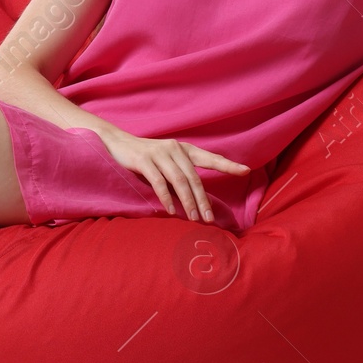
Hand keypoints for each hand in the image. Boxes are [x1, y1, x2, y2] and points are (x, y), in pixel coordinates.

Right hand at [97, 129, 250, 222]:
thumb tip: (198, 198)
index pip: (210, 158)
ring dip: (188, 202)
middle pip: (194, 178)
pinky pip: (159, 182)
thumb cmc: (146, 156)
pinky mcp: (144, 160)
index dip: (227, 165)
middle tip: (209, 219)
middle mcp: (175, 149)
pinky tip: (171, 211)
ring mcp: (160, 153)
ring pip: (179, 181)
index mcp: (184, 149)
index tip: (245, 171)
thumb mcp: (167, 161)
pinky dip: (166, 198)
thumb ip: (182, 173)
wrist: (116, 143)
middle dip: (203, 200)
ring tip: (193, 219)